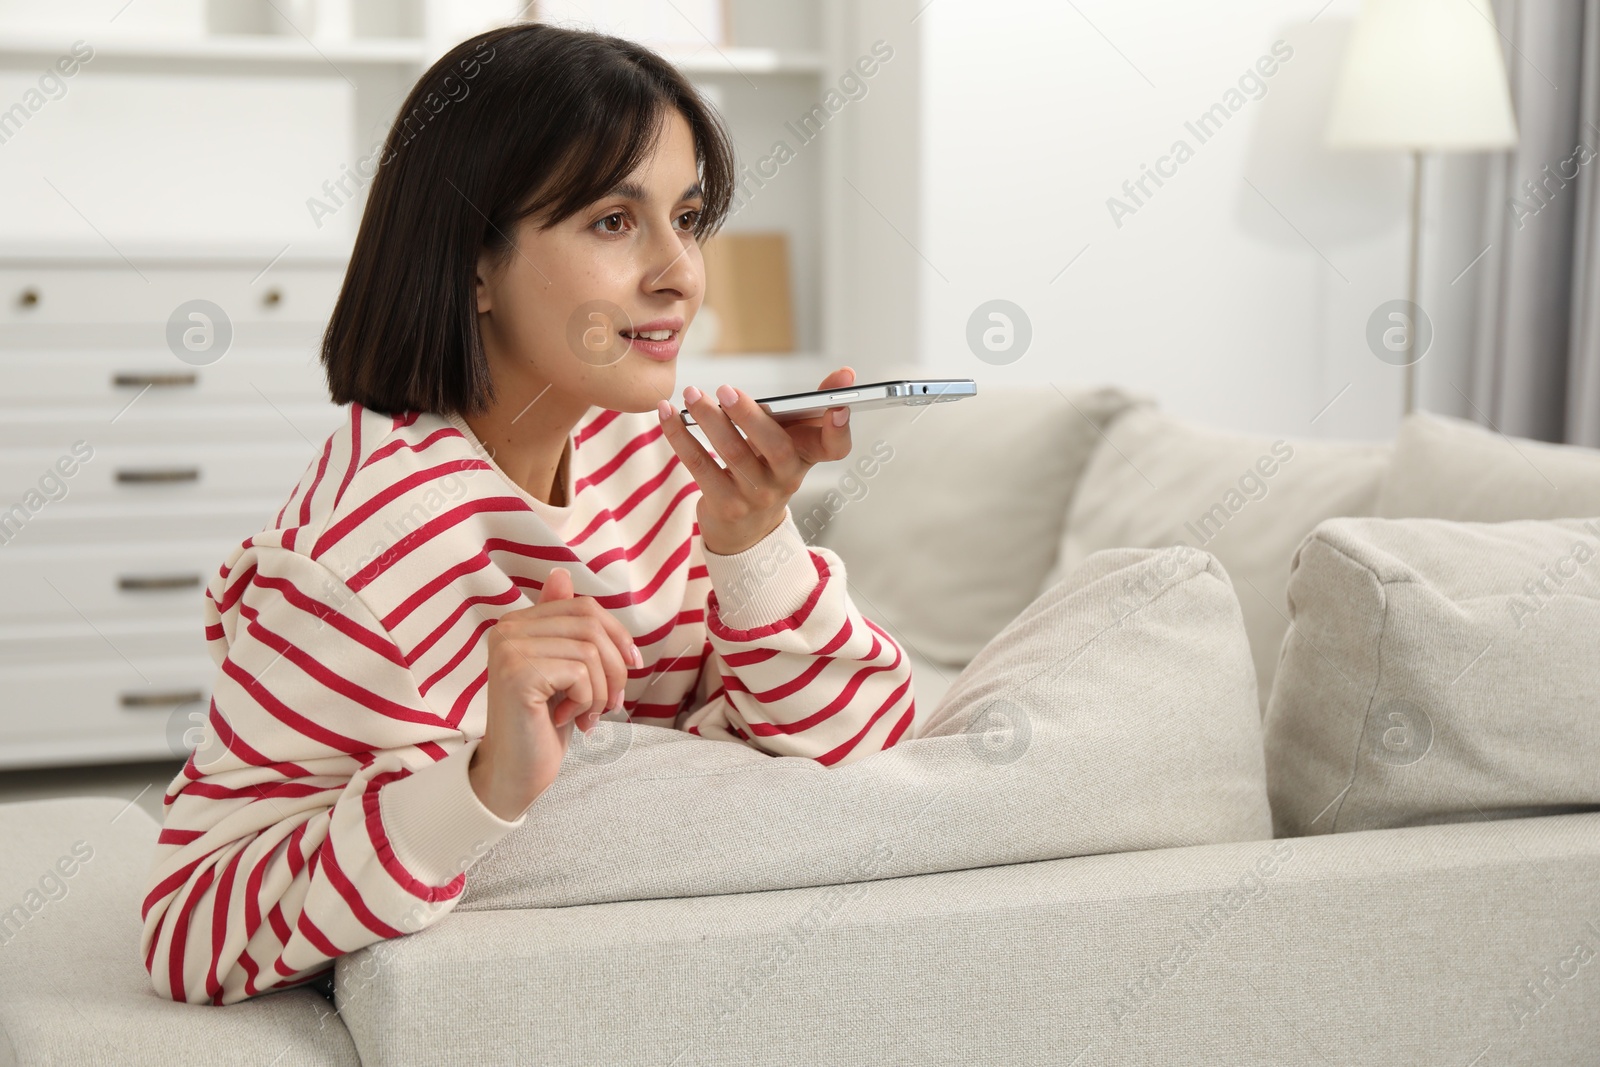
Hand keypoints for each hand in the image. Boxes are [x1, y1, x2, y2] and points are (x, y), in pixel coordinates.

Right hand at [468, 566, 638, 820]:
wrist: (515, 772)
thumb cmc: (544, 723)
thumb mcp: (564, 670)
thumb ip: (564, 626)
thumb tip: (560, 573)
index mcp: (517, 622)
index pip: (584, 606)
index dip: (617, 635)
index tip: (630, 666)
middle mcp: (507, 629)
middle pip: (592, 625)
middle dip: (615, 667)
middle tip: (611, 703)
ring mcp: (509, 649)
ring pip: (591, 651)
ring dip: (603, 690)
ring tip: (588, 715)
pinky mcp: (518, 674)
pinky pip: (581, 673)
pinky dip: (588, 701)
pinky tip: (570, 720)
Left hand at [656, 366, 855, 555]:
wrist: (747, 529)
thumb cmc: (770, 468)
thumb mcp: (795, 440)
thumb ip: (813, 405)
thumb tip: (846, 373)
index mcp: (808, 457)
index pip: (835, 448)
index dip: (839, 429)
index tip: (839, 408)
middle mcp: (786, 479)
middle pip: (775, 448)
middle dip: (750, 417)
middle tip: (726, 390)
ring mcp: (755, 496)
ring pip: (732, 454)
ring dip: (709, 421)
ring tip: (691, 394)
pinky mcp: (724, 505)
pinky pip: (700, 465)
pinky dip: (680, 436)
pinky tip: (667, 413)